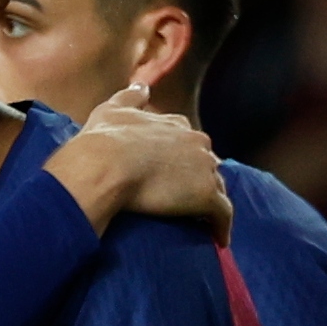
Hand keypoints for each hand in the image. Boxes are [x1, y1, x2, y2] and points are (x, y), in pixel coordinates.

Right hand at [57, 90, 232, 234]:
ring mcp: (205, 170)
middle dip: (201, 178)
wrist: (103, 166)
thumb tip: (142, 86)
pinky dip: (222, 227)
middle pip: (207, 164)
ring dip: (211, 201)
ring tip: (201, 219)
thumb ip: (130, 97)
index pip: (190, 141)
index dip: (183, 158)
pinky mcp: (207, 196)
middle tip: (185, 197)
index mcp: (178, 125)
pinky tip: (219, 240)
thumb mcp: (113, 109)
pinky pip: (223, 215)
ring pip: (218, 187)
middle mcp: (198, 143)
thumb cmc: (103, 139)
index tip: (174, 172)